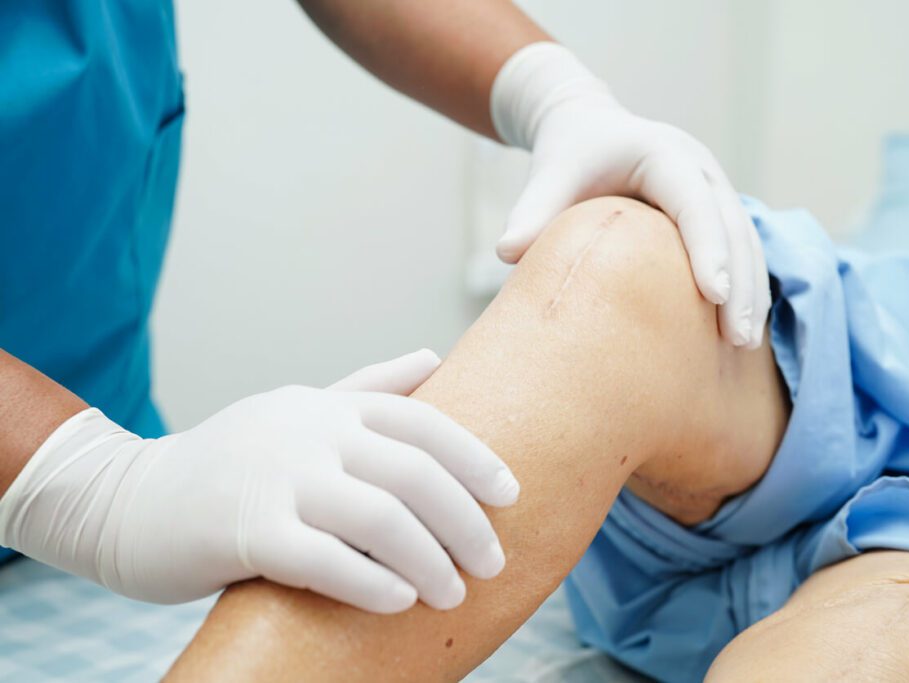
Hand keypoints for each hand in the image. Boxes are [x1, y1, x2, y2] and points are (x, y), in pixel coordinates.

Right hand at [0, 350, 518, 612]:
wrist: (129, 500)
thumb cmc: (231, 462)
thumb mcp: (300, 410)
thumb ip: (369, 388)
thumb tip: (433, 357)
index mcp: (328, 408)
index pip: (422, 421)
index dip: (474, 458)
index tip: (510, 495)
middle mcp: (310, 434)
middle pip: (413, 472)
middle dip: (464, 520)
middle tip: (492, 562)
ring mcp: (277, 480)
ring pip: (379, 517)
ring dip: (428, 559)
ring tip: (452, 592)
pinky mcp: (244, 532)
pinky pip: (324, 560)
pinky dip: (371, 583)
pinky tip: (401, 602)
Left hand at [491, 42, 769, 347]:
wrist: (587, 128)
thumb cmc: (568, 155)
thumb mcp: (549, 175)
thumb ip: (532, 211)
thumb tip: (507, 253)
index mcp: (664, 153)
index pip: (694, 203)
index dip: (708, 248)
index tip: (716, 296)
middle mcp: (699, 167)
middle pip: (733, 226)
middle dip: (741, 283)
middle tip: (738, 338)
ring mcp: (713, 187)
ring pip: (745, 240)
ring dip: (751, 291)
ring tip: (745, 343)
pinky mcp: (715, 208)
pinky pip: (740, 247)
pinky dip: (745, 284)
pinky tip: (740, 327)